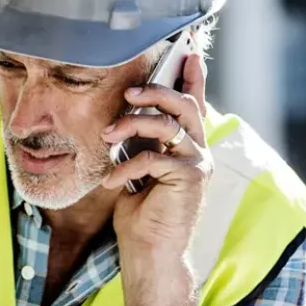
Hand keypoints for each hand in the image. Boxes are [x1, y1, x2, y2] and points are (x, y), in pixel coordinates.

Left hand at [100, 53, 212, 263]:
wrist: (149, 253)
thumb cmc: (140, 215)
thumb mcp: (137, 169)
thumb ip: (141, 142)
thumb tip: (124, 116)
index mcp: (187, 147)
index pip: (193, 104)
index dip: (193, 77)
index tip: (188, 52)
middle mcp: (198, 151)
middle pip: (183, 105)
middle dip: (154, 91)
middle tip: (128, 90)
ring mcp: (198, 163)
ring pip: (169, 124)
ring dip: (133, 123)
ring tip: (108, 134)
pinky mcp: (192, 178)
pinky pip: (155, 156)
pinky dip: (127, 166)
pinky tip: (111, 181)